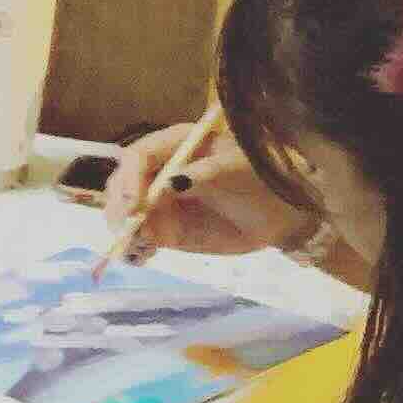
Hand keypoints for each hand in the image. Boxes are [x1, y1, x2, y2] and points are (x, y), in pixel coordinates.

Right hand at [96, 122, 307, 267]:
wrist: (281, 212)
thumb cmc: (261, 179)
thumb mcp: (234, 170)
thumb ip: (200, 175)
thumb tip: (167, 184)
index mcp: (175, 145)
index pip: (138, 157)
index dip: (130, 179)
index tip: (136, 205)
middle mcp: (160, 172)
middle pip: (123, 186)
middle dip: (120, 208)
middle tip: (131, 230)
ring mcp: (160, 203)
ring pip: (125, 215)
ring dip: (124, 232)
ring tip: (139, 248)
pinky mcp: (166, 231)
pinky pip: (140, 239)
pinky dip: (134, 249)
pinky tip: (141, 257)